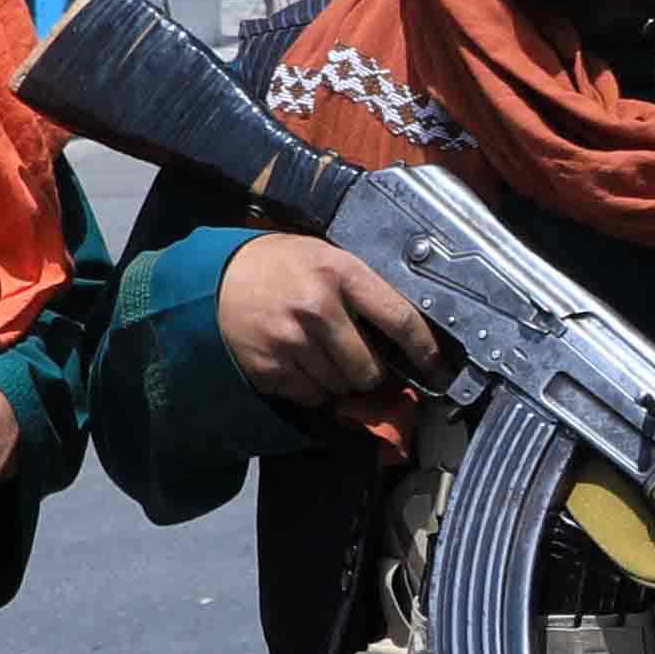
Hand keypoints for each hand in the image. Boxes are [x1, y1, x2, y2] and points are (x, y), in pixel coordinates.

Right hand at [221, 231, 443, 413]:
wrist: (218, 277)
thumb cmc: (281, 265)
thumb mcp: (326, 257)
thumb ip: (363, 289)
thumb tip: (405, 335)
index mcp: (340, 272)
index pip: (399, 319)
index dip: (424, 350)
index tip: (436, 367)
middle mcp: (317, 308)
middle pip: (370, 368)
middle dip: (372, 372)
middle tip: (360, 359)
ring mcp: (292, 341)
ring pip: (342, 387)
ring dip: (341, 381)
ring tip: (323, 355)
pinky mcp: (270, 367)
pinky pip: (313, 397)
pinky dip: (314, 389)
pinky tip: (301, 363)